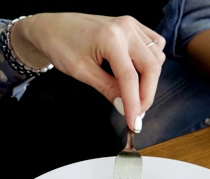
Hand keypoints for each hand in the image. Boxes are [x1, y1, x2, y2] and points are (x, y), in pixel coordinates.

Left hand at [10, 13, 165, 131]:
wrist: (53, 27)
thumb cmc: (61, 45)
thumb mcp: (81, 71)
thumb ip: (106, 88)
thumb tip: (124, 107)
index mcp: (110, 38)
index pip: (129, 78)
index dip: (134, 103)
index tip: (134, 122)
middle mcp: (125, 28)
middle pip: (151, 67)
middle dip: (147, 94)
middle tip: (137, 113)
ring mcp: (131, 24)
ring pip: (157, 57)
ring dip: (150, 79)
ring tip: (134, 95)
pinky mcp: (133, 25)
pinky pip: (155, 45)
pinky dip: (152, 61)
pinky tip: (139, 72)